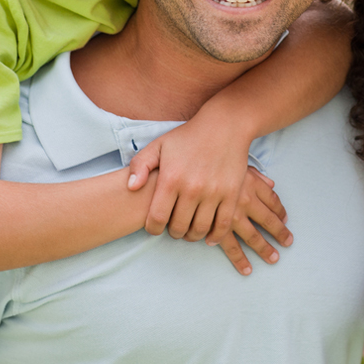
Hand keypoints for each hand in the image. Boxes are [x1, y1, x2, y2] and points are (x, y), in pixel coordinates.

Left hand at [124, 117, 253, 241]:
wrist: (223, 126)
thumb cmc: (187, 137)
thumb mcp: (159, 146)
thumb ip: (140, 165)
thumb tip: (131, 187)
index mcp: (171, 179)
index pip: (157, 218)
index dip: (153, 229)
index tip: (154, 228)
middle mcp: (192, 189)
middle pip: (178, 228)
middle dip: (173, 232)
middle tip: (173, 228)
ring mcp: (214, 193)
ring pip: (200, 229)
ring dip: (192, 236)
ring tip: (188, 231)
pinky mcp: (232, 194)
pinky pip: (223, 225)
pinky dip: (214, 237)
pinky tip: (208, 236)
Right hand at [214, 167, 291, 274]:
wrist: (182, 169)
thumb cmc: (207, 161)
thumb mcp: (233, 162)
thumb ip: (254, 173)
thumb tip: (271, 182)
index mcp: (250, 183)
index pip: (272, 199)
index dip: (280, 210)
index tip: (285, 218)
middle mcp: (245, 200)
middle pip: (268, 220)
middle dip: (279, 233)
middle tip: (287, 243)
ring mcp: (231, 215)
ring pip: (252, 236)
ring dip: (264, 249)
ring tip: (273, 258)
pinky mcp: (216, 227)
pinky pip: (231, 247)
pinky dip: (239, 258)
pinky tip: (246, 268)